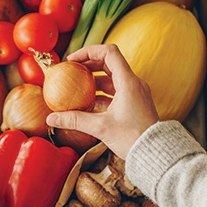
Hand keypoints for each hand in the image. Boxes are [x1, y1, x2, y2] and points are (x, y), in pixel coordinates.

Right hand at [46, 44, 158, 158]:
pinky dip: (101, 94)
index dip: (89, 51)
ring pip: (112, 78)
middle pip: (109, 63)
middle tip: (71, 71)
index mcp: (128, 82)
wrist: (154, 154)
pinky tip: (87, 104)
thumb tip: (51, 118)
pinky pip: (116, 92)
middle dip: (88, 65)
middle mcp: (134, 83)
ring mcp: (135, 93)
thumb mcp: (101, 127)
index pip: (109, 53)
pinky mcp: (135, 104)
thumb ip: (75, 120)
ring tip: (76, 88)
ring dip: (94, 80)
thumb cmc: (133, 139)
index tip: (72, 60)